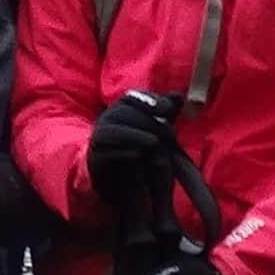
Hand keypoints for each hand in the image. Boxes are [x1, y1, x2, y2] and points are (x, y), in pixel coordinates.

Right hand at [82, 87, 183, 218]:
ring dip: (135, 135)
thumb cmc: (141, 148)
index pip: (132, 97)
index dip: (149, 100)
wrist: (120, 179)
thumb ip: (165, 112)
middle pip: (122, 112)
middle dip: (146, 121)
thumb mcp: (156, 128)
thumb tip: (179, 96)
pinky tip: (140, 155)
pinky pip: (104, 153)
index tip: (168, 108)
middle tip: (168, 133)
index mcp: (120, 108)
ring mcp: (98, 139)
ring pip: (111, 130)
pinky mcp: (95, 159)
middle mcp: (106, 120)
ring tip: (155, 142)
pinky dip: (122, 153)